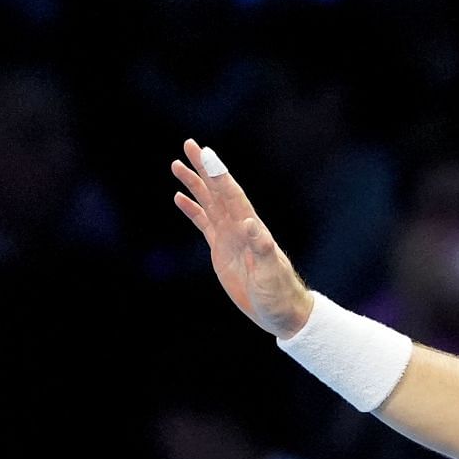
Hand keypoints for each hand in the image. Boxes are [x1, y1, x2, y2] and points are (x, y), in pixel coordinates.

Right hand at [171, 139, 313, 339]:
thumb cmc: (280, 294)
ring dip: (194, 185)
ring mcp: (230, 238)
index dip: (218, 174)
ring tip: (177, 165)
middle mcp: (240, 228)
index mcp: (252, 229)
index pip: (232, 195)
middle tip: (189, 144)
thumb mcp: (270, 272)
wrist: (282, 313)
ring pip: (209, 204)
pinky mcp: (222, 251)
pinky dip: (193, 210)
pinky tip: (180, 198)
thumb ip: (261, 248)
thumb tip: (250, 224)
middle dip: (204, 168)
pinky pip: (204, 224)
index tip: (205, 153)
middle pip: (218, 192)